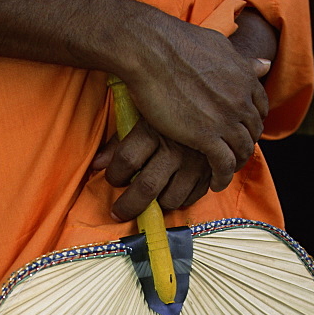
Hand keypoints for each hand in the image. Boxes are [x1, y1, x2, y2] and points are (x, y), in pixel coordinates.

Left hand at [92, 119, 210, 221]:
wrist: (216, 102)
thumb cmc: (169, 111)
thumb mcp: (143, 117)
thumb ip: (119, 142)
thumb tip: (97, 165)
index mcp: (154, 129)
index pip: (126, 160)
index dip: (114, 175)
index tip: (113, 179)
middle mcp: (175, 148)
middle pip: (146, 187)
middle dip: (128, 206)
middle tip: (118, 212)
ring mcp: (195, 163)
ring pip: (170, 199)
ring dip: (156, 204)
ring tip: (150, 197)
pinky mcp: (211, 172)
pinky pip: (191, 199)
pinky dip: (178, 200)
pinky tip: (171, 191)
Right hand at [119, 11, 269, 191]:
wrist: (152, 50)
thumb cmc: (176, 43)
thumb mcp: (219, 46)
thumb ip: (243, 60)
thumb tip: (264, 64)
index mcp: (245, 78)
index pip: (260, 108)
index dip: (251, 123)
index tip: (240, 131)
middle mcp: (241, 100)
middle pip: (253, 132)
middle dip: (245, 145)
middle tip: (233, 156)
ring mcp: (226, 119)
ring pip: (242, 151)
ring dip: (235, 165)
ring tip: (224, 173)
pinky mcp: (207, 136)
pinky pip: (224, 165)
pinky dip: (222, 177)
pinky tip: (215, 182)